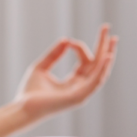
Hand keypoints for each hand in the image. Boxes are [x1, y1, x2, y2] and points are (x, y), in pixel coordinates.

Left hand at [0, 24, 117, 136]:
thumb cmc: (30, 91)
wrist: (22, 107)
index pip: (85, 61)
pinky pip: (95, 81)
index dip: (79, 47)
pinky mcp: (78, 97)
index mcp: (73, 82)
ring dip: (108, 55)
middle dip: (104, 47)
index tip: (69, 41)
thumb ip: (54, 54)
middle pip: (97, 65)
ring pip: (100, 72)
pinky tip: (107, 56)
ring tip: (113, 39)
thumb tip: (66, 39)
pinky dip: (102, 69)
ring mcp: (81, 93)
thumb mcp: (41, 67)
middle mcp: (80, 88)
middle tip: (108, 28)